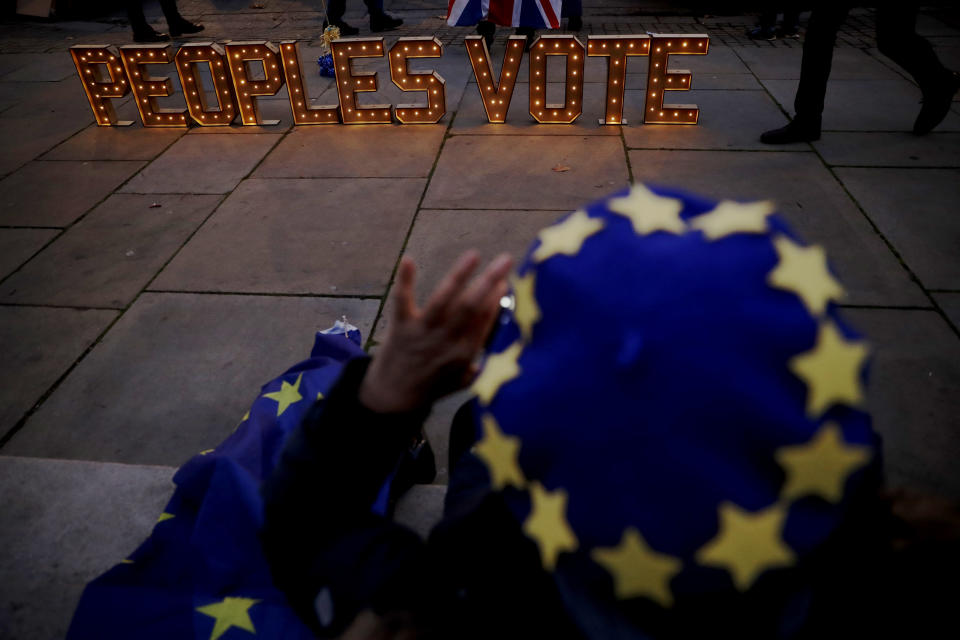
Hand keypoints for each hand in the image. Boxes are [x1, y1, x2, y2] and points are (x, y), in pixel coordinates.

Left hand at [359, 250, 512, 413]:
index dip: (496, 299)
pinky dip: (405, 281)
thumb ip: (482, 362)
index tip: (507, 279)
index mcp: (465, 354)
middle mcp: (447, 341)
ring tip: (474, 255)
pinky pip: (402, 301)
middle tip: (506, 260)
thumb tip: (504, 344)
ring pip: (444, 300)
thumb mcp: (462, 381)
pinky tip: (408, 260)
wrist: (392, 398)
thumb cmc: (431, 387)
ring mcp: (423, 333)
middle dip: (490, 281)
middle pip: (471, 307)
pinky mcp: (400, 327)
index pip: (485, 320)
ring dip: (460, 275)